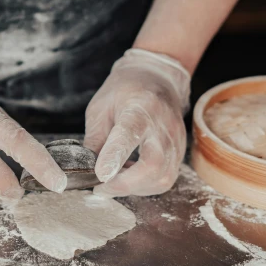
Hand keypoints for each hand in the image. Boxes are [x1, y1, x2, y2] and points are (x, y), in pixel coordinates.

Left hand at [84, 49, 190, 197]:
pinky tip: (129, 178)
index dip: (114, 158)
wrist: (158, 77)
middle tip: (101, 188)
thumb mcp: (101, 108)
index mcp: (140, 108)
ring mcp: (175, 141)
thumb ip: (95, 139)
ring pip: (162, 178)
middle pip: (153, 165)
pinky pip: (165, 179)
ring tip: (113, 182)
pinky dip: (145, 186)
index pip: (129, 135)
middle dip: (125, 184)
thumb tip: (86, 168)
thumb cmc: (125, 91)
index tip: (100, 175)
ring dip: (134, 188)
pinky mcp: (179, 152)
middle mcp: (162, 126)